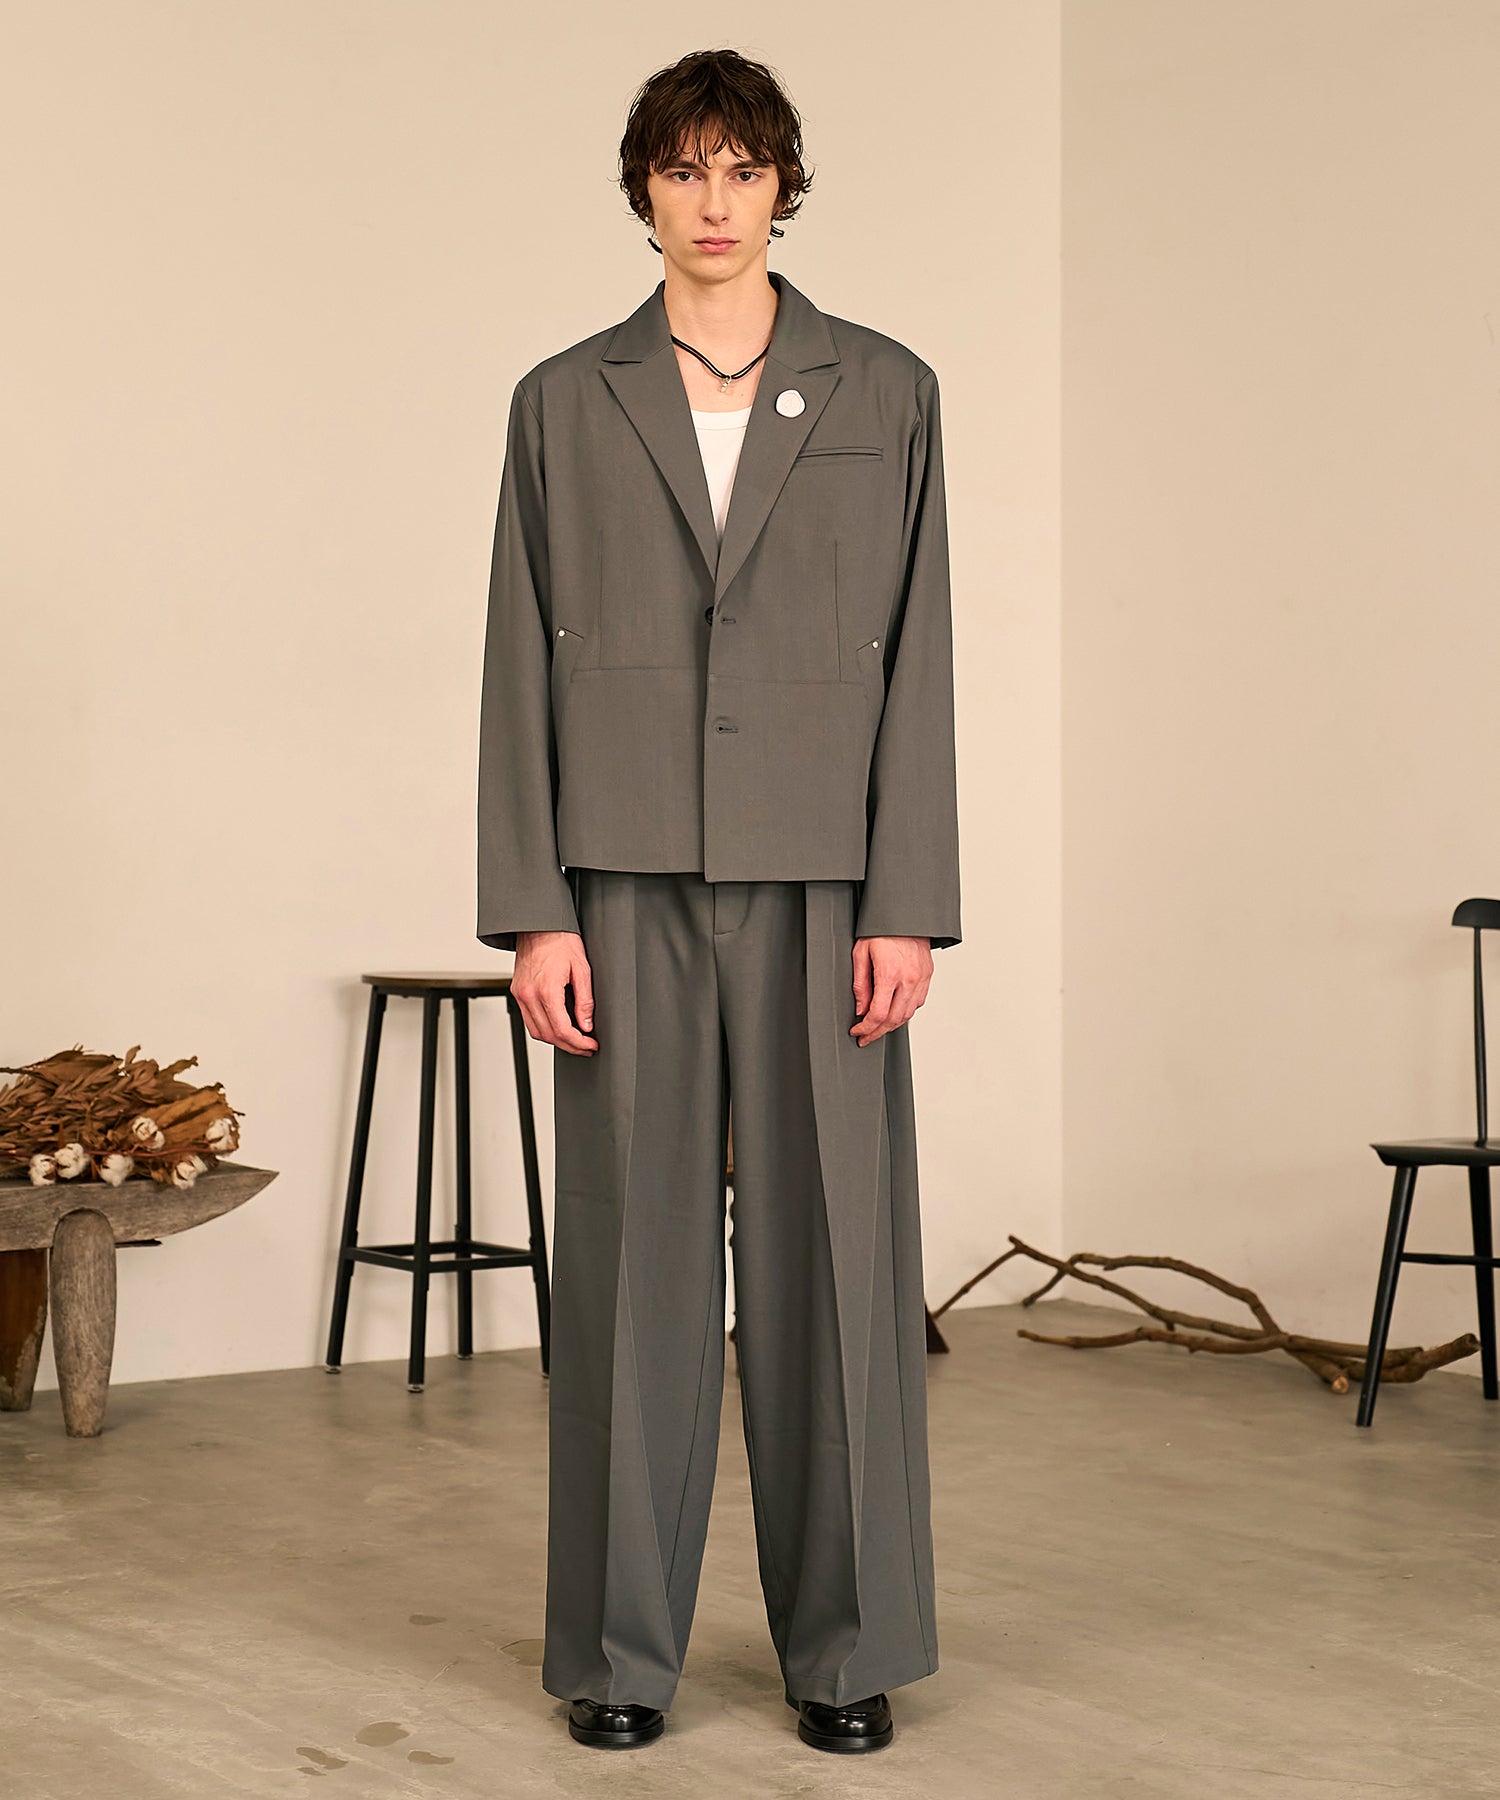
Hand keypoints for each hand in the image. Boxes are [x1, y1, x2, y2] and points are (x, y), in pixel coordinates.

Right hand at [512, 930, 597, 1053]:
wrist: (538, 925)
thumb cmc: (560, 940)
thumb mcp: (582, 969)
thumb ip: (585, 1001)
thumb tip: (586, 1024)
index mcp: (546, 990)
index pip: (562, 1029)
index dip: (578, 1043)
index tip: (590, 1046)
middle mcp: (529, 995)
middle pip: (548, 1035)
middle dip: (569, 1046)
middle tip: (585, 1047)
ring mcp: (520, 994)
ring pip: (536, 1032)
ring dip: (555, 1040)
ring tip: (574, 1041)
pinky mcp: (518, 992)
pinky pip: (529, 1020)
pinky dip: (544, 1029)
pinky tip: (557, 1028)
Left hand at [851, 936, 932, 1045]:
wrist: (905, 914)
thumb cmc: (882, 929)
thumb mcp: (861, 953)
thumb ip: (860, 984)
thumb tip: (861, 1009)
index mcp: (890, 973)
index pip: (878, 1013)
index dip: (866, 1028)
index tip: (857, 1031)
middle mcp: (909, 979)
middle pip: (894, 1020)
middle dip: (877, 1033)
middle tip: (866, 1037)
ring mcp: (921, 978)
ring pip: (908, 1014)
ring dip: (892, 1025)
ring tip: (878, 1028)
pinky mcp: (928, 976)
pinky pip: (918, 1002)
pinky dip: (905, 1012)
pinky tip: (894, 1012)